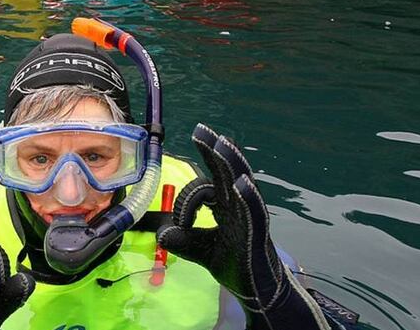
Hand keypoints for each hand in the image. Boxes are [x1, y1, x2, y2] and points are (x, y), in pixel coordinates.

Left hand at [157, 124, 330, 329]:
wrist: (258, 289)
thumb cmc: (234, 264)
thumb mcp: (200, 251)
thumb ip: (182, 241)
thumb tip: (161, 234)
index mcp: (225, 205)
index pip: (208, 183)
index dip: (192, 189)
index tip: (188, 188)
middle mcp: (238, 205)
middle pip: (227, 171)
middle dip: (215, 150)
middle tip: (202, 130)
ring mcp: (250, 216)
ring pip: (242, 183)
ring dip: (231, 163)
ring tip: (222, 144)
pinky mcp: (257, 233)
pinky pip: (253, 210)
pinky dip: (247, 197)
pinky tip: (240, 183)